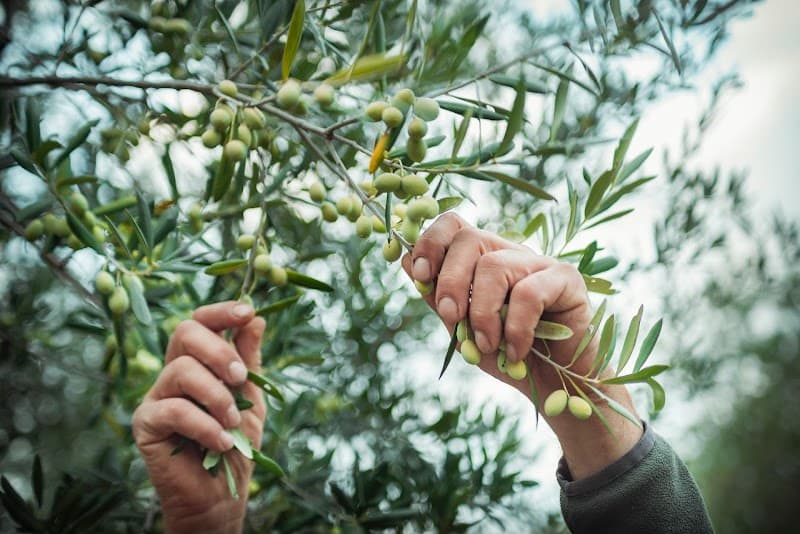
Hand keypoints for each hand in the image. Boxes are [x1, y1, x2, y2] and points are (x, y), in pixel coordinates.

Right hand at [132, 302, 265, 532]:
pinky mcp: (146, 424)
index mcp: (199, 361)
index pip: (201, 321)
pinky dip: (205, 425)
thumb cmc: (236, 442)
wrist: (222, 493)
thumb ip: (249, 359)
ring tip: (233, 423)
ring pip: (181, 370)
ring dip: (216, 395)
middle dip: (219, 351)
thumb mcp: (251, 396)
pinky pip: (174, 410)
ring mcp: (157, 396)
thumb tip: (255, 317)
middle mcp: (174, 372)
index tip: (247, 312)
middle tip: (240, 378)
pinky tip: (222, 442)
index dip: (222, 312)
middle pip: (185, 333)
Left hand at [402, 213, 641, 477]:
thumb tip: (406, 261)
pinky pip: (529, 292)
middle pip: (470, 238)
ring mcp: (540, 262)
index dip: (430, 243)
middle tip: (451, 318)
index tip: (419, 276)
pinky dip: (514, 328)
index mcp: (481, 257)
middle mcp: (510, 251)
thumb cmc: (504, 353)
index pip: (453, 225)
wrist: (552, 385)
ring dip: (482, 313)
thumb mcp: (462, 327)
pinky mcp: (567, 280)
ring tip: (485, 345)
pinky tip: (513, 351)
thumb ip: (439, 297)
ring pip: (495, 266)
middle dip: (450, 282)